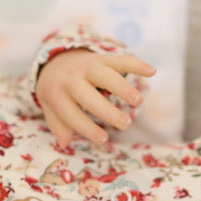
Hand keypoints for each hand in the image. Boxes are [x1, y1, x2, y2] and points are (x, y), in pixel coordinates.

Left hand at [35, 48, 155, 145]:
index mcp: (57, 94)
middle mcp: (72, 79)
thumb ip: (57, 124)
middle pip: (90, 96)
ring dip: (123, 88)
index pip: (72, 114)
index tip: (103, 139)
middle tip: (126, 124)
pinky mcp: (102, 58)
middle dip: (108, 110)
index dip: (87, 128)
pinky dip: (136, 64)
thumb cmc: (57, 91)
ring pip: (106, 75)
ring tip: (138, 101)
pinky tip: (152, 72)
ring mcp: (88, 67)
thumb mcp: (49, 106)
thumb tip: (64, 142)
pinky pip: (120, 59)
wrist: (56, 60)